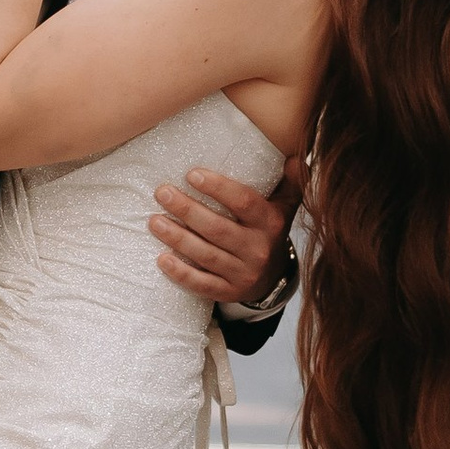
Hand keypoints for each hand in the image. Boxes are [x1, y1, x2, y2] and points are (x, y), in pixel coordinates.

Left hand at [150, 167, 295, 304]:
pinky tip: (161, 259)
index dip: (218, 188)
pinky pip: (202, 285)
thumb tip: (295, 156)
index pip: (243, 202)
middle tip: (162, 193)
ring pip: (206, 255)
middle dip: (187, 210)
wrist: (273, 278)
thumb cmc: (269, 231)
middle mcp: (258, 249)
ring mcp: (243, 274)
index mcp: (270, 223)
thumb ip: (291, 181)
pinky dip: (181, 274)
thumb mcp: (285, 206)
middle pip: (218, 229)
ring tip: (154, 221)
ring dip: (177, 238)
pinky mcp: (228, 292)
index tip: (191, 174)